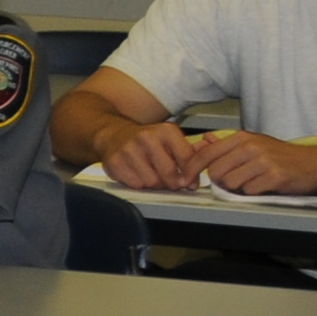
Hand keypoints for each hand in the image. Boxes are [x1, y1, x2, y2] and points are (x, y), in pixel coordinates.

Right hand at [94, 118, 213, 189]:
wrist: (113, 134)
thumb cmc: (146, 139)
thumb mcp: (169, 139)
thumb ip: (189, 153)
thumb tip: (204, 170)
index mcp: (165, 131)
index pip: (187, 159)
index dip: (191, 175)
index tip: (190, 182)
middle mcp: (146, 138)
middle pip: (169, 174)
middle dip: (172, 182)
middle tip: (171, 182)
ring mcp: (129, 150)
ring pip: (152, 182)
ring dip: (154, 184)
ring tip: (151, 174)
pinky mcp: (115, 162)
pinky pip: (135, 184)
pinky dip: (138, 183)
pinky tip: (137, 173)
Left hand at [186, 129, 316, 196]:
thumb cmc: (283, 156)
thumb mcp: (255, 144)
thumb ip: (226, 145)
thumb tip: (202, 140)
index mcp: (243, 138)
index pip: (206, 153)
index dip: (192, 168)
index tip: (185, 179)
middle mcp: (251, 147)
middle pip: (216, 172)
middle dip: (221, 182)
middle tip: (235, 181)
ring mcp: (263, 161)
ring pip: (231, 183)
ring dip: (239, 188)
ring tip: (254, 182)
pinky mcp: (274, 177)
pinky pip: (249, 191)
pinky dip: (254, 193)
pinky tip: (265, 186)